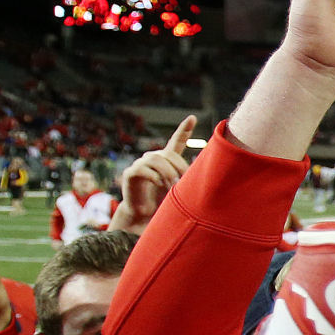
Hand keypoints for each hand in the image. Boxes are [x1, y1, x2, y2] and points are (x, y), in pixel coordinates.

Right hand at [111, 114, 196, 233]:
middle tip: (183, 183)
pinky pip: (143, 170)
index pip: (176, 141)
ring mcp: (141, 164)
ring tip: (171, 186)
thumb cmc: (164, 203)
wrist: (144, 217)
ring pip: (156, 160)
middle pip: (168, 154)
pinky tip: (159, 184)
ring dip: (167, 173)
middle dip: (179, 167)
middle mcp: (153, 158)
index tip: (193, 117)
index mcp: (167, 160)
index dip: (184, 129)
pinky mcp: (131, 173)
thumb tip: (203, 179)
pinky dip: (154, 177)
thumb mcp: (179, 190)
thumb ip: (186, 181)